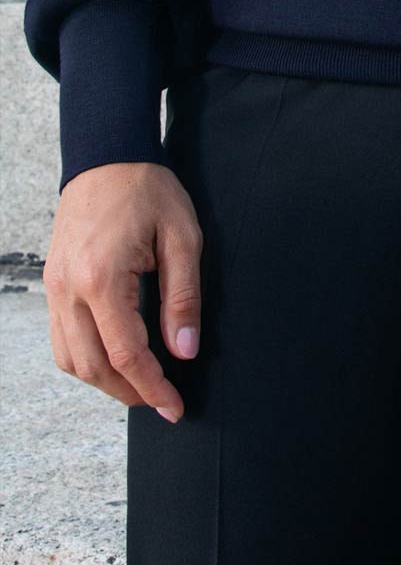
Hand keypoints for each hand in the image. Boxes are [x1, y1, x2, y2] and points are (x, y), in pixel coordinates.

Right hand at [42, 161, 202, 421]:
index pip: (126, 354)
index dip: (152, 387)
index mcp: (103, 279)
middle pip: (92, 366)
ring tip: (140, 387)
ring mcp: (54, 288)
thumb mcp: (183, 237)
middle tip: (161, 403)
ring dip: (104, 382)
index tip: (174, 408)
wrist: (107, 156)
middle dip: (128, 393)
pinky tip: (113, 359)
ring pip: (71, 359)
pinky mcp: (52, 283)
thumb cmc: (149, 190)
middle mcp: (69, 290)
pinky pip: (61, 338)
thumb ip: (184, 297)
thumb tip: (184, 351)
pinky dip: (85, 359)